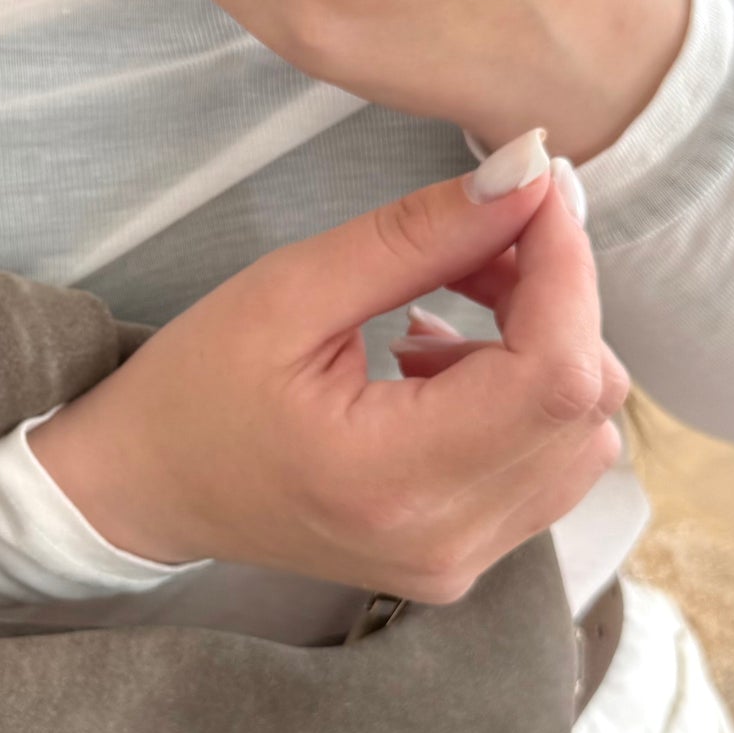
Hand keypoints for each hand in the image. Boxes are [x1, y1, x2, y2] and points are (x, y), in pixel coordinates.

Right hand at [24, 135, 630, 604]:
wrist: (148, 490)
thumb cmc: (197, 387)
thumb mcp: (291, 289)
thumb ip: (419, 234)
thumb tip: (529, 170)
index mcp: (388, 479)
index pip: (553, 374)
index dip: (567, 269)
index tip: (534, 194)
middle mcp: (444, 540)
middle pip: (585, 402)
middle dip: (554, 300)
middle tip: (471, 243)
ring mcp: (460, 562)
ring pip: (584, 434)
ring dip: (543, 347)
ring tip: (443, 308)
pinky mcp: (466, 560)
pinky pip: (551, 464)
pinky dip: (525, 396)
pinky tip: (442, 366)